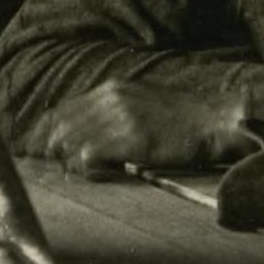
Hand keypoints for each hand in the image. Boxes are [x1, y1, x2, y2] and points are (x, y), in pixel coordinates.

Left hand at [37, 78, 255, 177]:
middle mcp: (110, 98)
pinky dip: (86, 170)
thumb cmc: (185, 120)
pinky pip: (87, 158)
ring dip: (70, 162)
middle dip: (53, 151)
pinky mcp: (129, 139)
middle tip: (60, 169)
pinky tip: (98, 175)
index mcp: (112, 88)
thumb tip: (84, 138)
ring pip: (70, 143)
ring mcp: (119, 117)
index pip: (61, 111)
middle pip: (59, 127)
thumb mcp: (143, 103)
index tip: (45, 153)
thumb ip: (113, 113)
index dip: (48, 135)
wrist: (218, 122)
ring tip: (83, 173)